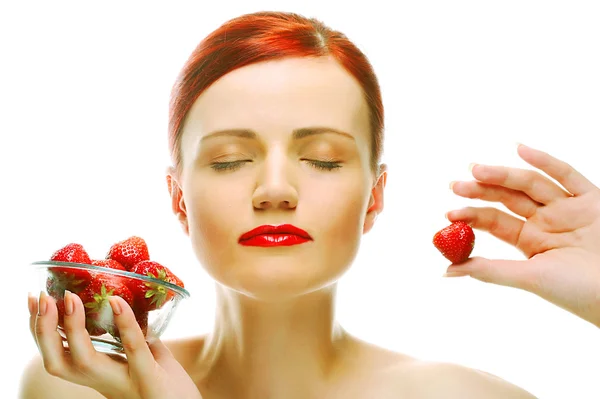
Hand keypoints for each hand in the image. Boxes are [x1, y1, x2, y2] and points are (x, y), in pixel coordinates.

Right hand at [28, 291, 202, 398]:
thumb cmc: (168, 386)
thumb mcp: (146, 358)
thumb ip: (134, 336)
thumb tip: (128, 303)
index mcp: (97, 375)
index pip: (57, 354)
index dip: (40, 330)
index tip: (33, 299)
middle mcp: (103, 382)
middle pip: (57, 361)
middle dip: (43, 330)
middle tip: (41, 297)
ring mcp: (124, 382)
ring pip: (84, 360)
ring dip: (73, 328)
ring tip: (70, 298)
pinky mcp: (149, 378)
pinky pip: (133, 351)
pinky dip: (125, 325)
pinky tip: (117, 302)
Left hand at [445, 143, 599, 327]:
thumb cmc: (576, 292)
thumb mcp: (529, 278)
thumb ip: (490, 271)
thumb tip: (446, 270)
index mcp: (529, 239)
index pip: (494, 220)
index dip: (472, 214)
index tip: (449, 212)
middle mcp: (546, 220)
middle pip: (508, 198)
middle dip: (481, 189)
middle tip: (456, 185)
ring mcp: (567, 208)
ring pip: (530, 184)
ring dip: (503, 174)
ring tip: (476, 170)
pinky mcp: (592, 199)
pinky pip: (567, 175)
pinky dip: (545, 161)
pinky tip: (520, 149)